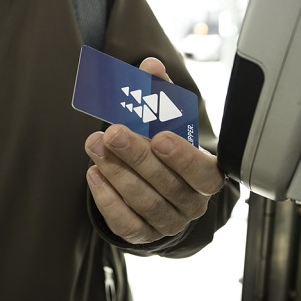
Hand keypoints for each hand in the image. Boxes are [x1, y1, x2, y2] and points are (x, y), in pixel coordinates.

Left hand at [84, 57, 225, 244]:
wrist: (156, 187)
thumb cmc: (164, 150)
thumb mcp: (166, 121)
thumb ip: (160, 93)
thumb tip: (150, 64)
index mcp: (206, 176)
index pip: (204, 173)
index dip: (184, 158)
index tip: (160, 137)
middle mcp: (192, 204)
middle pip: (167, 185)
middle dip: (136, 156)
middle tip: (112, 133)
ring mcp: (168, 223)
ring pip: (145, 203)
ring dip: (117, 172)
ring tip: (95, 146)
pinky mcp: (143, 235)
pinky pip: (125, 222)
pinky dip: (107, 198)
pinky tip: (94, 174)